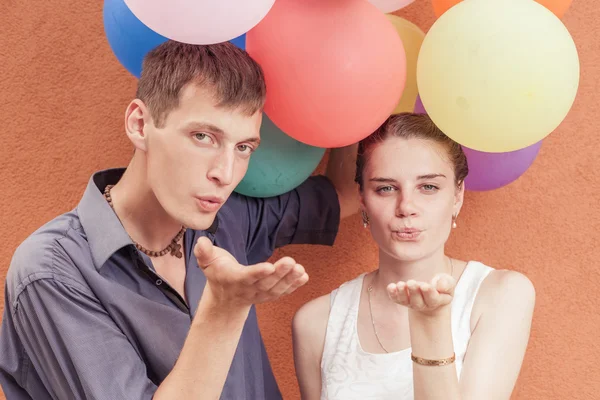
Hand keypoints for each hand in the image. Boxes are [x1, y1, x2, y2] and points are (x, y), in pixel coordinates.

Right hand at [194, 237, 308, 309]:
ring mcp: (260, 294)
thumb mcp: (207, 262)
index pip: (247, 276)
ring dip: (290, 279)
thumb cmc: (218, 274)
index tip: (269, 267)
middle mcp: (249, 289)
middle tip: (291, 262)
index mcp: (234, 279)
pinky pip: (283, 291)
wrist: (225, 299)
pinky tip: (304, 276)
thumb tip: (202, 242)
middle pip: (266, 283)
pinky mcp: (269, 294)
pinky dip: (294, 285)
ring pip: (276, 288)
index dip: (257, 273)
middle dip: (279, 273)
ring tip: (300, 269)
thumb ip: (204, 252)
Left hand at [386, 273, 455, 316]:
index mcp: (436, 301)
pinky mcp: (401, 299)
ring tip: (400, 284)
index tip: (425, 286)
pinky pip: (396, 299)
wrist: (430, 292)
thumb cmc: (441, 286)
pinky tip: (390, 286)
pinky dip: (392, 294)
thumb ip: (447, 284)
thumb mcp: (449, 283)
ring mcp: (410, 303)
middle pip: (417, 302)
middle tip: (411, 282)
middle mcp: (422, 304)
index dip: (429, 293)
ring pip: (406, 301)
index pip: (432, 299)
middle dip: (414, 292)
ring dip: (402, 293)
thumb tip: (440, 286)